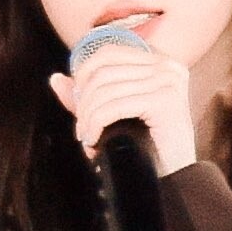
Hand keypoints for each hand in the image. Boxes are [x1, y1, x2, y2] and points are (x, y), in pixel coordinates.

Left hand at [49, 39, 196, 177]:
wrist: (175, 178)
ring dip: (88, 117)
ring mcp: (168, 81)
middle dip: (83, 101)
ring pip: (105, 90)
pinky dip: (96, 125)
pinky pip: (114, 107)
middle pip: (103, 71)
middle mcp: (167, 66)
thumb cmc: (148, 148)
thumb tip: (56, 78)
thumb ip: (89, 95)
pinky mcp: (164, 101)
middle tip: (81, 128)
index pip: (109, 53)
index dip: (84, 74)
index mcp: (159, 62)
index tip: (78, 103)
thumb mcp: (117, 115)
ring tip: (87, 137)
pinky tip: (94, 141)